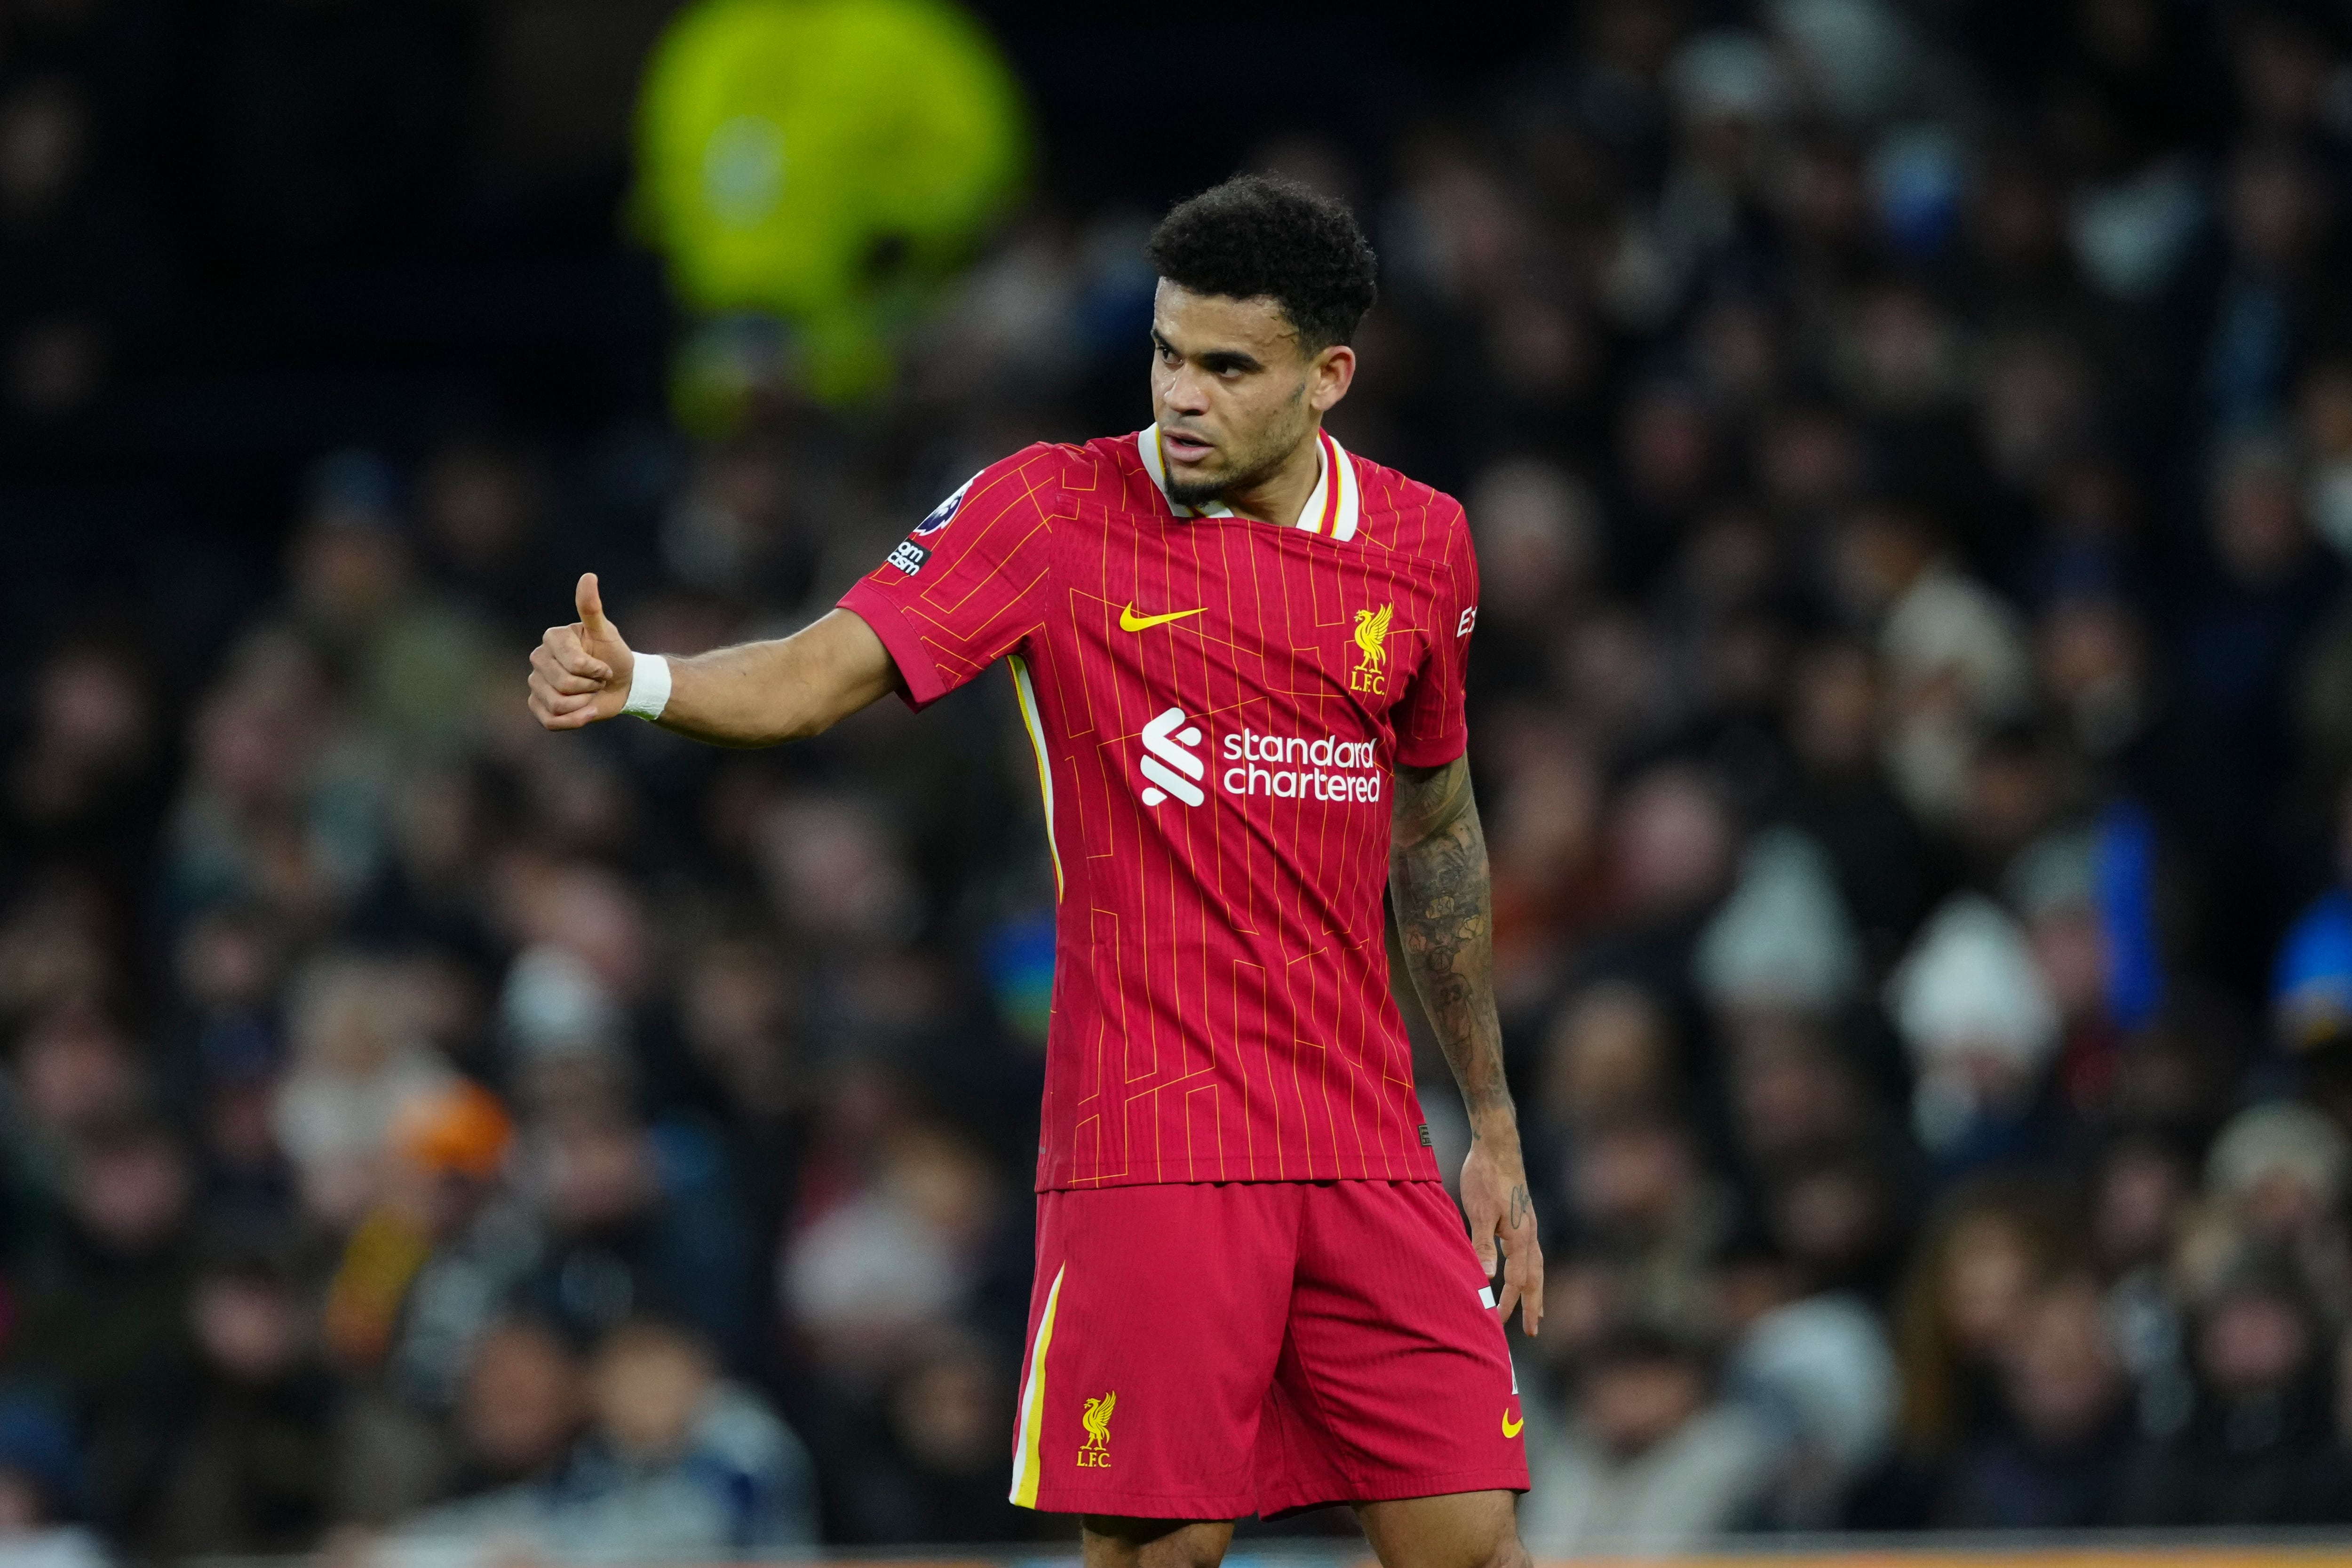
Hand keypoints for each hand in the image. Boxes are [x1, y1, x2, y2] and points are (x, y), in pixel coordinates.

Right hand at [528, 573, 636, 729]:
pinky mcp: (538, 706)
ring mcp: (536, 683)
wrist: (621, 685)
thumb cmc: (614, 656)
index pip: (572, 664)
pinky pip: (550, 721)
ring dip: (584, 704)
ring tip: (591, 694)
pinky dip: (575, 721)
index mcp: (552, 639)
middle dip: (591, 687)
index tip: (604, 666)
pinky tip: (587, 711)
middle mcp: (538, 659)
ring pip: (556, 705)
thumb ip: (592, 608)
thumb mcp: (607, 633)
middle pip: (563, 686)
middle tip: (599, 680)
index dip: (595, 671)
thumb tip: (588, 576)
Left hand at [1461, 1126, 1543, 1336]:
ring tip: (1538, 1310)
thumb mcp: (1479, 1211)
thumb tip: (1487, 1277)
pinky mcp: (1523, 1217)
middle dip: (1534, 1305)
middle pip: (1536, 1277)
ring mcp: (1529, 1225)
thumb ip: (1483, 1244)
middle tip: (1534, 1330)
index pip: (1517, 1279)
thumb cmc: (1485, 1177)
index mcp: (1520, 1236)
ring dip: (1537, 1290)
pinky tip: (1525, 1272)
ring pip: (1537, 1265)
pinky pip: (1532, 1252)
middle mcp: (1529, 1233)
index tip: (1497, 1322)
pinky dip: (1532, 1270)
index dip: (1508, 1302)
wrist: (1496, 1145)